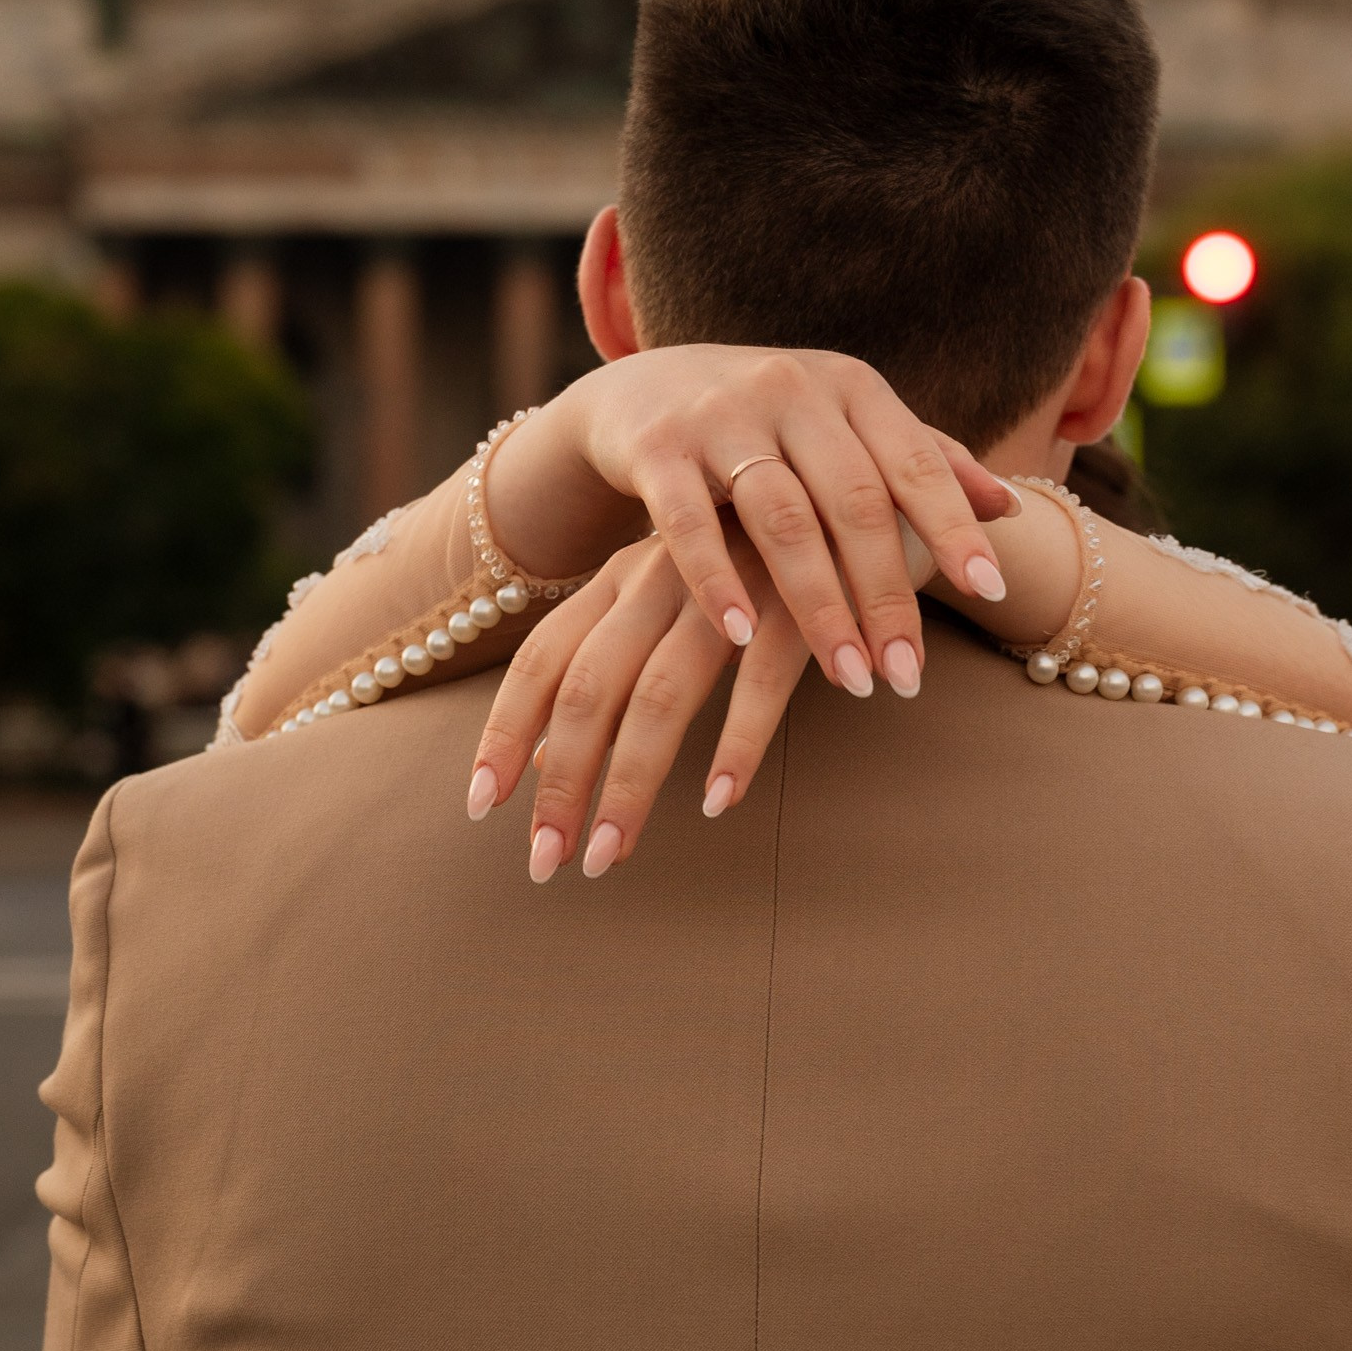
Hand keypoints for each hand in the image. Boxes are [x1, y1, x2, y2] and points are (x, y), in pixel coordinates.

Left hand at [467, 526, 811, 879]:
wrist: (870, 488)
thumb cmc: (764, 564)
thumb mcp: (678, 604)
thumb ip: (615, 670)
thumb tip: (544, 759)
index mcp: (625, 578)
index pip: (544, 659)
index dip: (507, 731)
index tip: (481, 806)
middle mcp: (662, 578)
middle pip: (589, 689)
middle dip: (562, 783)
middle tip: (548, 862)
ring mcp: (729, 589)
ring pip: (661, 695)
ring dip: (630, 784)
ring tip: (609, 855)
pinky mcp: (801, 603)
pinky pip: (761, 681)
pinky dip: (736, 743)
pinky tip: (719, 799)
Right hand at [488, 347, 1016, 699]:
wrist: (645, 387)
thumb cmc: (771, 422)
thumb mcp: (846, 426)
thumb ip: (922, 462)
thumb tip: (1009, 508)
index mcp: (851, 388)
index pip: (916, 462)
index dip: (954, 527)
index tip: (992, 593)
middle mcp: (791, 390)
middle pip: (854, 502)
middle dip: (886, 595)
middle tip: (908, 676)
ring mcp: (721, 415)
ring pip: (782, 519)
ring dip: (819, 607)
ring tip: (850, 679)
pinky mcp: (656, 447)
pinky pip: (689, 524)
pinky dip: (718, 582)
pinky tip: (745, 639)